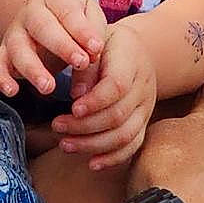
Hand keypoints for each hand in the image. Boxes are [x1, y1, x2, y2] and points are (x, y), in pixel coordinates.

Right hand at [0, 0, 106, 97]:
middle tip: (80, 63)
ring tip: (49, 87)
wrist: (50, 17)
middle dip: (62, 45)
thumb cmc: (76, 20)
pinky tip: (12, 91)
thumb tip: (89, 70)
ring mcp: (14, 32)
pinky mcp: (3, 52)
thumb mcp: (92, 21)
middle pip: (42, 26)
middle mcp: (31, 12)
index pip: (67, 11)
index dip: (82, 30)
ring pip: (17, 47)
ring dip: (32, 68)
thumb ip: (93, 46)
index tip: (96, 48)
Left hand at [51, 22, 156, 169]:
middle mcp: (143, 85)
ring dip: (93, 145)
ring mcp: (146, 106)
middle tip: (57, 126)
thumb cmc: (105, 42)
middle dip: (84, 126)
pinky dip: (113, 158)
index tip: (72, 108)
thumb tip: (76, 95)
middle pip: (118, 114)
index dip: (94, 101)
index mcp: (131, 58)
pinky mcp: (144, 122)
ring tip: (65, 144)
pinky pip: (133, 145)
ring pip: (125, 135)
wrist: (134, 49)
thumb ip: (85, 65)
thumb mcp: (93, 39)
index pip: (117, 86)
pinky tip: (92, 163)